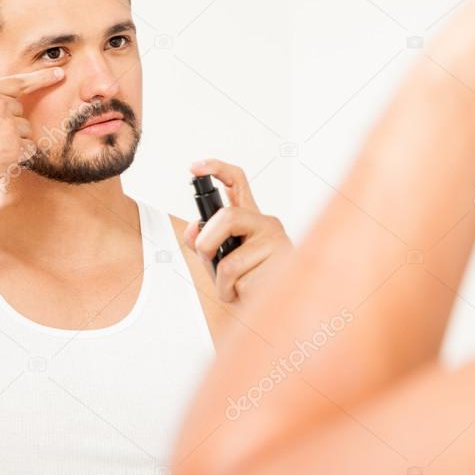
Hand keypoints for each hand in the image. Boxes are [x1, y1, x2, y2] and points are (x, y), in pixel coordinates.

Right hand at [0, 67, 63, 205]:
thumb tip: (6, 102)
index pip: (19, 81)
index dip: (42, 77)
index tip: (60, 73)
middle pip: (20, 112)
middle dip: (8, 125)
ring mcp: (8, 124)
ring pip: (25, 131)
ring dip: (13, 142)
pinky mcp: (14, 147)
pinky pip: (28, 149)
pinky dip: (16, 157)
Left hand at [182, 158, 291, 303]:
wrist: (276, 306)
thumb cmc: (247, 280)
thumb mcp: (218, 259)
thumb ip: (202, 242)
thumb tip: (192, 229)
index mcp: (249, 218)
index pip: (236, 182)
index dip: (216, 169)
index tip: (195, 167)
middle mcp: (265, 224)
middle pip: (227, 217)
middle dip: (207, 241)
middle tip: (208, 257)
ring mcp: (276, 242)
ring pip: (230, 262)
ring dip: (222, 283)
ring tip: (235, 287)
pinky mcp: (282, 265)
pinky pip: (242, 282)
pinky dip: (234, 293)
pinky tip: (249, 293)